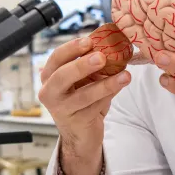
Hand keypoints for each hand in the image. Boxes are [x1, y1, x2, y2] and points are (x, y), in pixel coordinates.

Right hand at [38, 37, 130, 174]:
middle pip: (62, 76)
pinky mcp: (77, 122)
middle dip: (82, 65)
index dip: (71, 48)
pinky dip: (110, 95)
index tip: (89, 40)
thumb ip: (90, 64)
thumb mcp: (81, 80)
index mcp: (49, 77)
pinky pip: (96, 106)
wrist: (80, 134)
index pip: (56, 58)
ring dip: (106, 84)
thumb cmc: (80, 101)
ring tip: (125, 75)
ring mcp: (62, 109)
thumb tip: (112, 42)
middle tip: (101, 57)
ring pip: (84, 94)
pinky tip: (121, 85)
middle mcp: (50, 93)